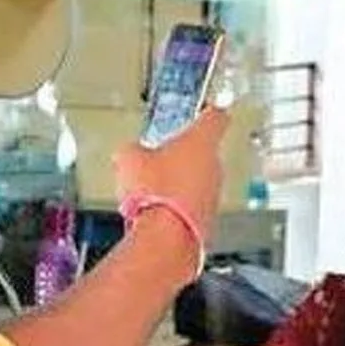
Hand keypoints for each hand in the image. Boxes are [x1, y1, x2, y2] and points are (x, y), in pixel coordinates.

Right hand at [113, 108, 228, 246]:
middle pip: (203, 151)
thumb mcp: (129, 158)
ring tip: (153, 190)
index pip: (216, 116)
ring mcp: (214, 193)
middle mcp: (214, 166)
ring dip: (181, 182)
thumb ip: (132, 149)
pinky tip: (158, 211)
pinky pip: (194, 204)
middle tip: (160, 157)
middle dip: (183, 154)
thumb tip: (128, 153)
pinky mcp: (209, 218)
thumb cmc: (155, 193)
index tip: (208, 108)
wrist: (166, 238)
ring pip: (199, 179)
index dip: (210, 110)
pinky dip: (180, 205)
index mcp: (200, 141)